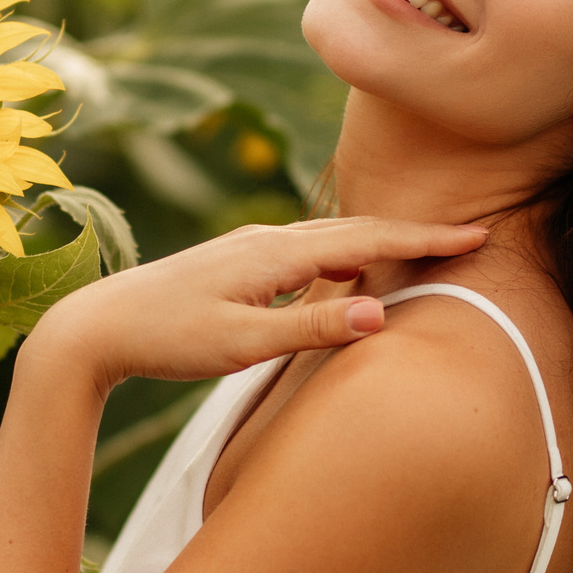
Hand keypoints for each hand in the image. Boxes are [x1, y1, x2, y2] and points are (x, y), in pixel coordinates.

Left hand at [24, 216, 488, 390]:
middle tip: (471, 236)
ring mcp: (251, 248)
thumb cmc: (166, 339)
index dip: (425, 238)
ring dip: (381, 239)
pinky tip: (348, 267)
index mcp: (276, 253)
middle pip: (357, 229)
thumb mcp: (242, 342)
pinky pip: (308, 248)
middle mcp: (267, 240)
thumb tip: (380, 310)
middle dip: (414, 232)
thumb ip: (311, 327)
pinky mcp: (238, 263)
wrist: (96, 326)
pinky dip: (345, 252)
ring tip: (424, 248)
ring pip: (332, 236)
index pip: (369, 239)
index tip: (477, 234)